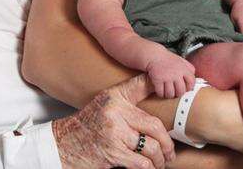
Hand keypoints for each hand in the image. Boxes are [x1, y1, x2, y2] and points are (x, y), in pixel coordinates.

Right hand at [53, 75, 174, 168]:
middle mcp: (114, 114)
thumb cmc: (90, 123)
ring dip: (159, 159)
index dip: (161, 91)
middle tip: (169, 152)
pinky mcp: (112, 155)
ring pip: (150, 148)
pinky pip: (141, 163)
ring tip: (160, 162)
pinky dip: (148, 167)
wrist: (65, 144)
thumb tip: (156, 81)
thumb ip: (132, 91)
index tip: (177, 96)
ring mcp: (114, 135)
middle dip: (167, 142)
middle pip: (154, 126)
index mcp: (114, 99)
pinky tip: (148, 167)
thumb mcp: (108, 100)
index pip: (143, 89)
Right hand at [145, 52, 195, 98]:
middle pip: (181, 91)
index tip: (186, 89)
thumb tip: (194, 77)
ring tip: (168, 93)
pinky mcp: (158, 79)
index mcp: (183, 68)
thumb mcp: (181, 60)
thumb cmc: (167, 59)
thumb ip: (189, 68)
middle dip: (178, 94)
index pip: (192, 82)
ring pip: (170, 94)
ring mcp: (167, 77)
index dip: (189, 88)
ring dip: (169, 95)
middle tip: (175, 93)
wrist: (154, 55)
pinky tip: (160, 91)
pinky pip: (161, 92)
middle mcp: (176, 73)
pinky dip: (161, 94)